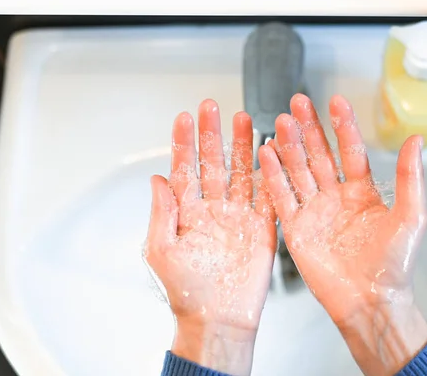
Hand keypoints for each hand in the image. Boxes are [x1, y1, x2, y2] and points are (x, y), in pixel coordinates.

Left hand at [145, 100, 276, 375]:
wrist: (218, 318)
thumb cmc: (187, 291)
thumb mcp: (162, 250)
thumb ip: (161, 212)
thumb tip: (155, 180)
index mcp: (187, 213)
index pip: (185, 168)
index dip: (184, 142)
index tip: (184, 117)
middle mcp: (213, 210)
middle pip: (214, 162)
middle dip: (213, 134)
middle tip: (213, 107)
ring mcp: (238, 216)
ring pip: (242, 172)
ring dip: (243, 146)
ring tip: (244, 119)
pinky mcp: (261, 228)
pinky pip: (267, 195)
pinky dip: (270, 174)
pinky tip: (270, 153)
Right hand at [258, 94, 426, 374]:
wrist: (371, 301)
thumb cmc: (394, 264)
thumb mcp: (411, 216)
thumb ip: (410, 177)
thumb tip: (417, 139)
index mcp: (363, 192)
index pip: (350, 150)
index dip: (343, 125)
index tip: (335, 101)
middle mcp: (336, 198)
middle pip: (318, 155)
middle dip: (309, 128)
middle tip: (298, 102)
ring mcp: (314, 212)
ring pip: (298, 171)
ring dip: (289, 146)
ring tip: (280, 120)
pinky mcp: (296, 229)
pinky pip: (282, 198)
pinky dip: (272, 176)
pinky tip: (266, 153)